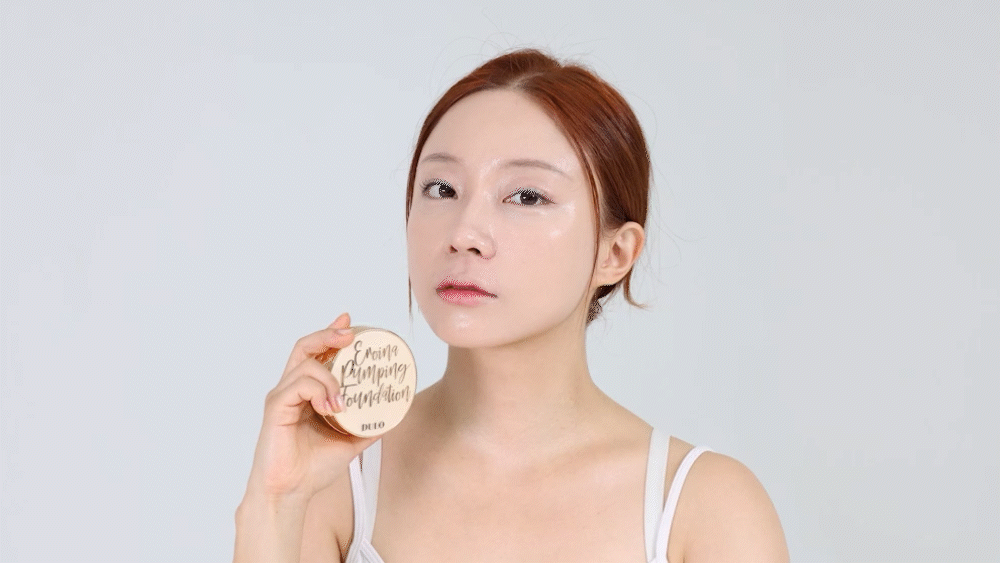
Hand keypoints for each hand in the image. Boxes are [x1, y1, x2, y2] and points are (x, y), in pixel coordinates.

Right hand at [242, 312, 378, 503]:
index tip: (350, 322)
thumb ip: (368, 426)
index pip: (316, 353)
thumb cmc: (312, 467)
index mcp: (307, 393)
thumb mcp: (350, 442)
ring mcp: (282, 396)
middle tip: (350, 333)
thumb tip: (393, 415)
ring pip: (305, 363)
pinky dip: (318, 390)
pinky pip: (297, 386)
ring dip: (330, 376)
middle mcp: (292, 389)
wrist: (291, 492)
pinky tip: (331, 408)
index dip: (331, 333)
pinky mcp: (275, 408)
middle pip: (305, 346)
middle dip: (328, 334)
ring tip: (343, 401)